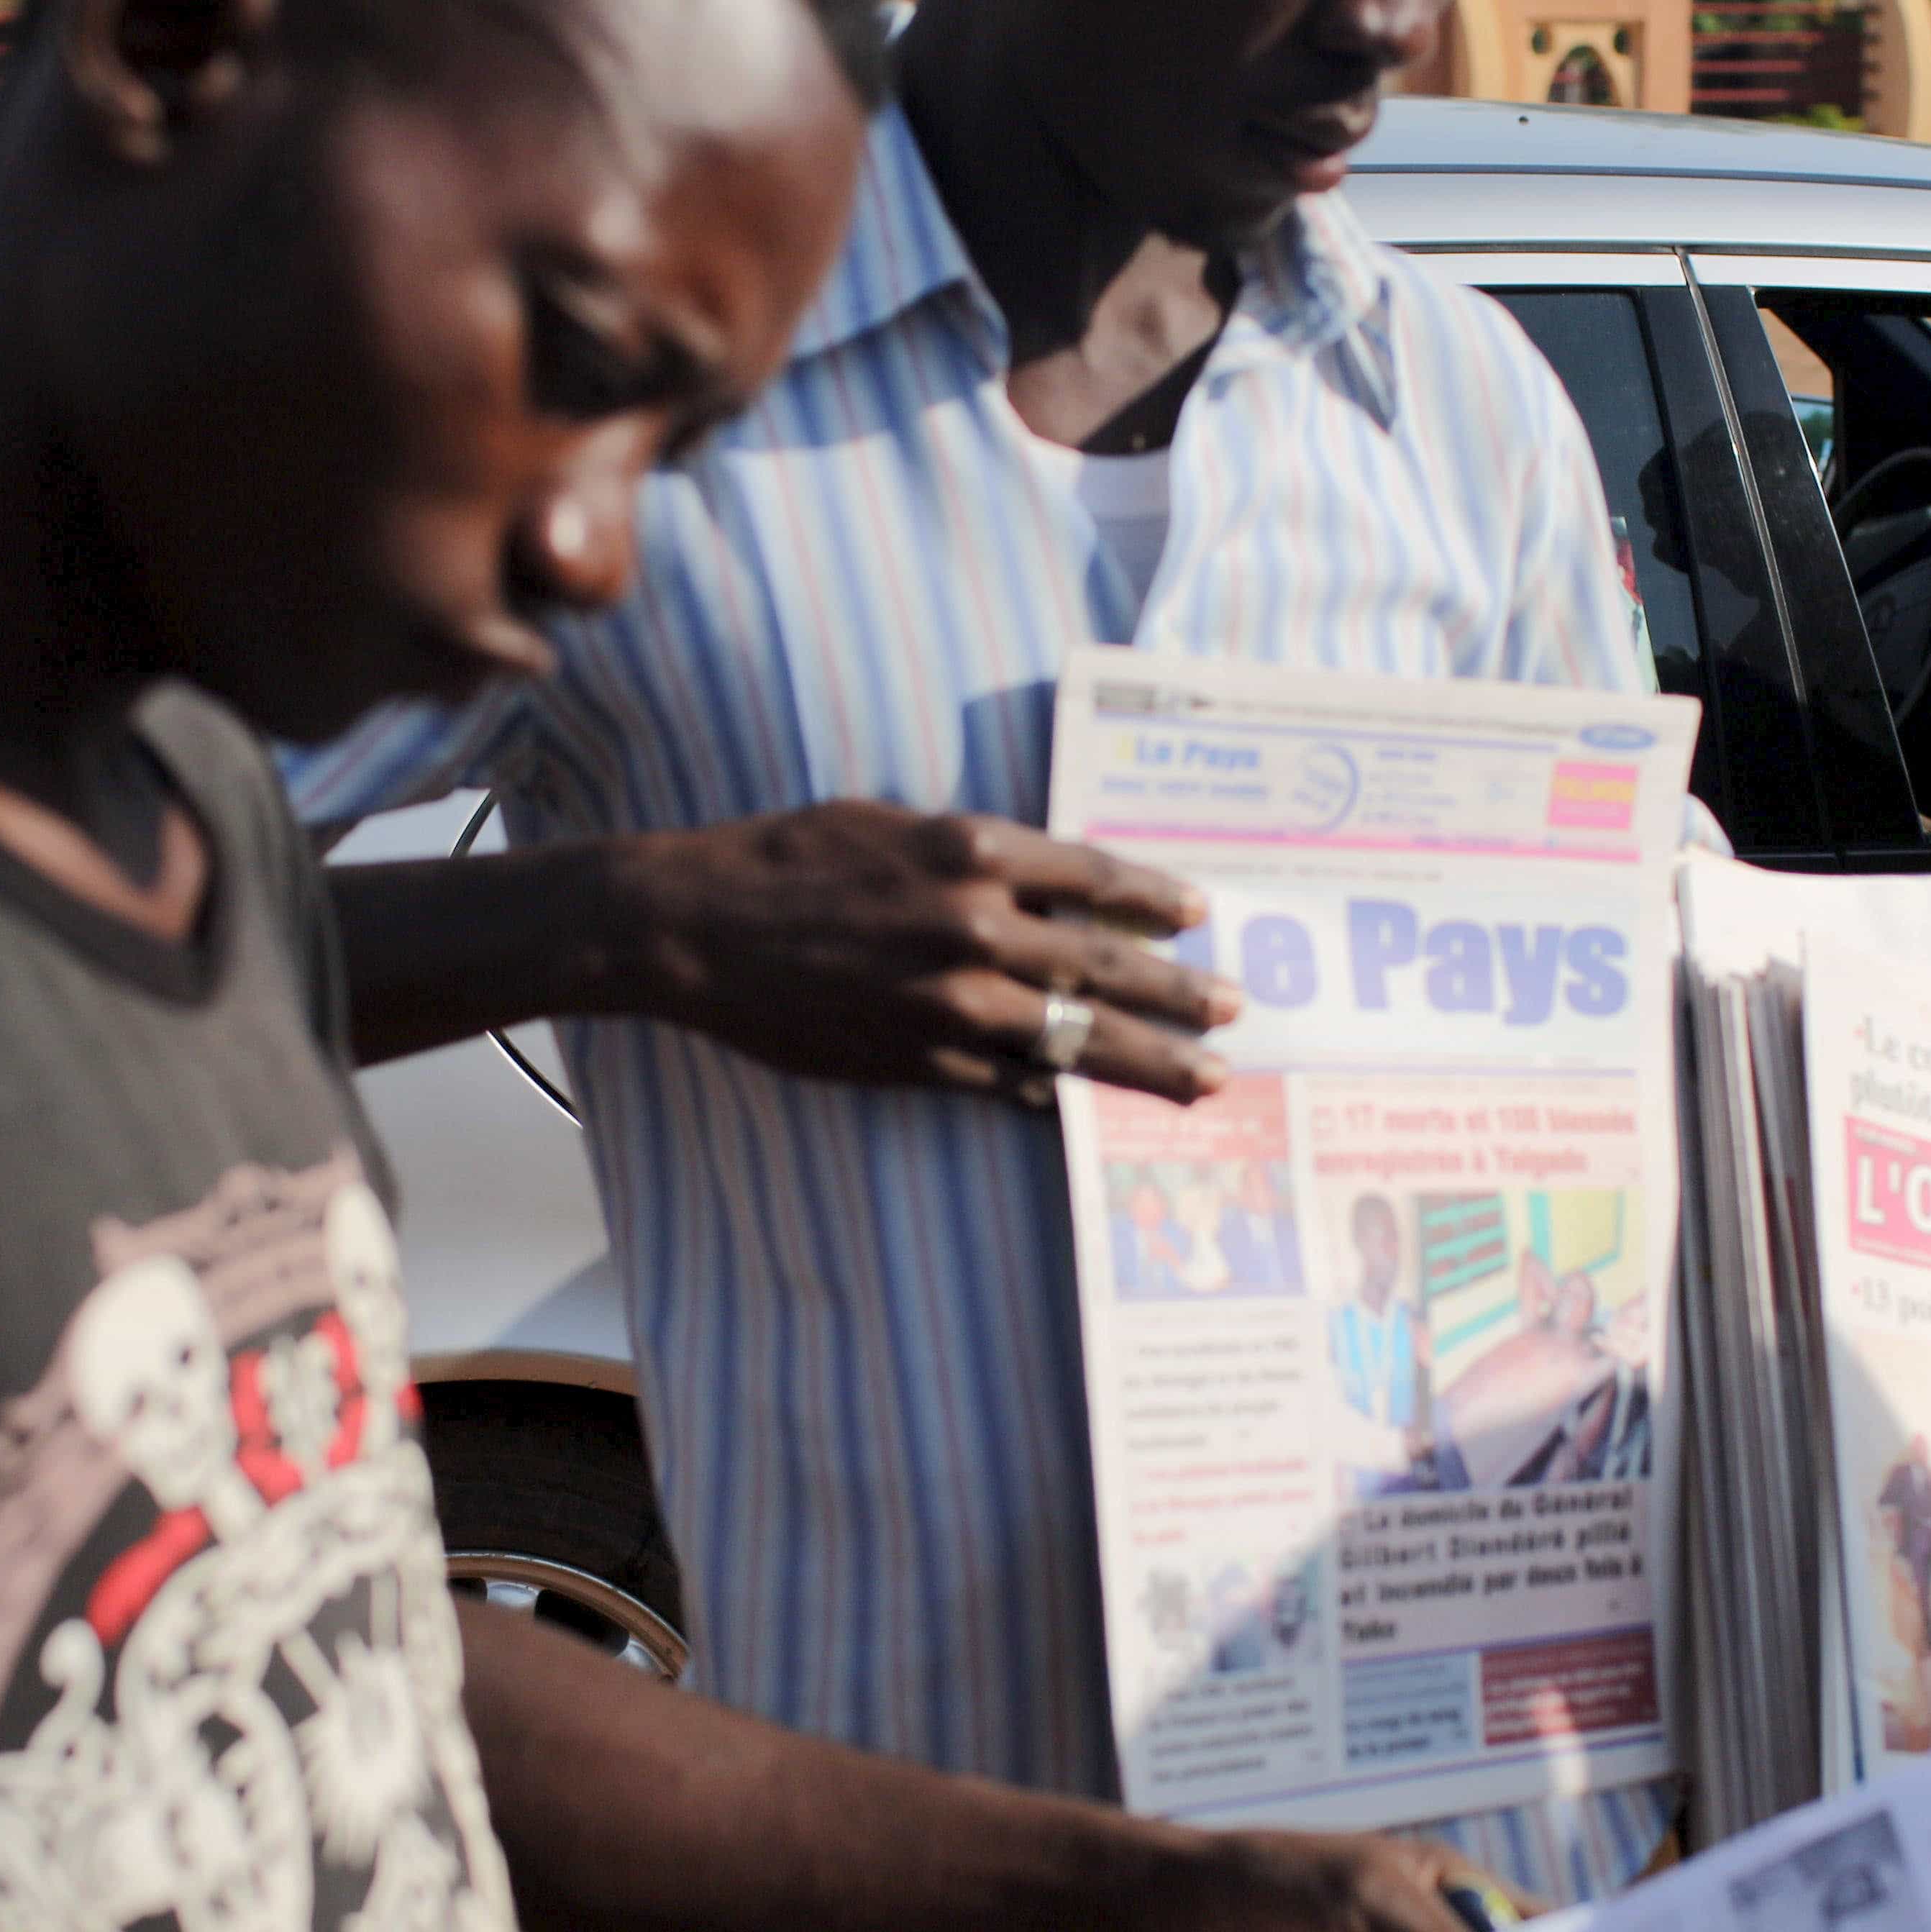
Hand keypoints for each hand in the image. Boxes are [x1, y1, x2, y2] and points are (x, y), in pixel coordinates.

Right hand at [622, 803, 1240, 1102]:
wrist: (695, 925)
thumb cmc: (787, 858)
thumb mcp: (892, 824)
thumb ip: (972, 853)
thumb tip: (1042, 883)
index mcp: (972, 851)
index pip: (1093, 875)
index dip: (1154, 897)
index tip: (1201, 912)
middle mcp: (975, 925)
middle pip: (1106, 964)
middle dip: (1180, 992)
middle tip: (1235, 1011)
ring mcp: (950, 1000)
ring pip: (1076, 1037)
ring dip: (1150, 1061)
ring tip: (1207, 1080)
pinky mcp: (919, 1057)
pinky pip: (1011, 1084)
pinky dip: (1058, 1095)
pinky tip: (1096, 1107)